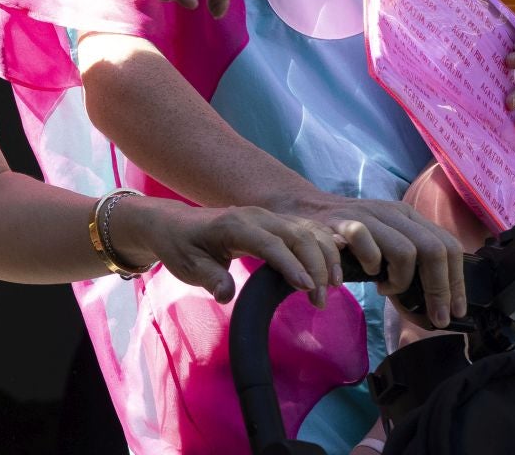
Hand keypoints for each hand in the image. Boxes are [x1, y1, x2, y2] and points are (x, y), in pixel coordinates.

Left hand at [104, 196, 341, 304]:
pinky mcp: (276, 222)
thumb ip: (210, 278)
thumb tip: (226, 294)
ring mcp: (269, 216)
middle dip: (316, 265)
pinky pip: (307, 229)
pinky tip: (338, 262)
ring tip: (332, 287)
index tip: (306, 288)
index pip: (270, 243)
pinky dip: (325, 245)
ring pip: (308, 230)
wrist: (176, 224)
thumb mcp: (188, 267)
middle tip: (320, 300)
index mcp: (234, 224)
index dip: (290, 264)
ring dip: (325, 256)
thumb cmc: (182, 247)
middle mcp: (257, 216)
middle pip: (298, 234)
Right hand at [258, 189, 466, 328]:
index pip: (449, 246)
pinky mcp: (347, 221)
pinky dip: (373, 267)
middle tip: (436, 317)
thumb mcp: (386, 247)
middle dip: (440, 289)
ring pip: (407, 251)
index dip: (457, 281)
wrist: (308, 210)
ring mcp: (373, 215)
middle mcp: (397, 213)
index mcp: (412, 218)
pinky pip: (369, 246)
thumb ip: (408, 270)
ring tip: (387, 290)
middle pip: (435, 249)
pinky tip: (368, 275)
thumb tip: (432, 310)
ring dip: (402, 281)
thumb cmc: (351, 240)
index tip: (457, 311)